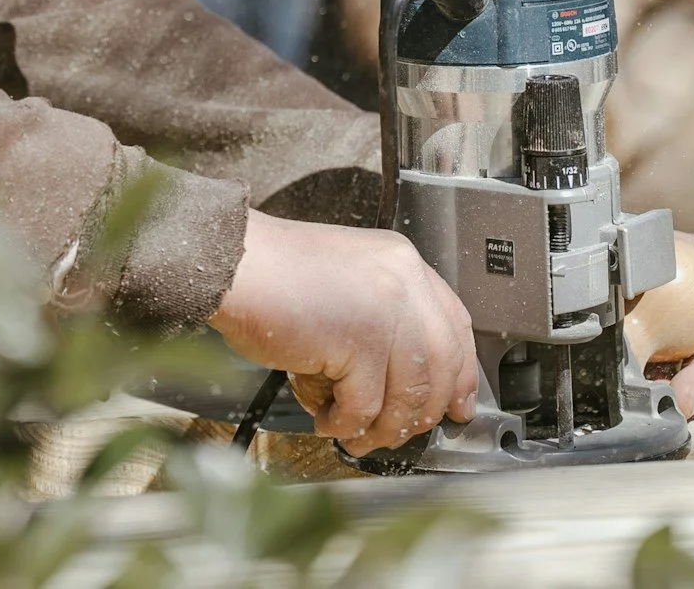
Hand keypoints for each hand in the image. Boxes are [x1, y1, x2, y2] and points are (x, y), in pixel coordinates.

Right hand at [207, 211, 480, 454]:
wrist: (233, 261)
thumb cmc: (273, 274)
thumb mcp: (345, 280)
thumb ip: (382, 316)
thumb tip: (404, 378)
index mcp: (401, 262)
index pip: (455, 325)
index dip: (460, 373)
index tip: (458, 403)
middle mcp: (403, 281)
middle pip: (442, 367)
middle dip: (422, 411)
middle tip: (397, 431)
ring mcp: (385, 311)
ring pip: (409, 394)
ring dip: (382, 426)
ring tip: (356, 432)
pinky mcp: (360, 342)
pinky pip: (366, 406)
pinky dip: (345, 423)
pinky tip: (327, 418)